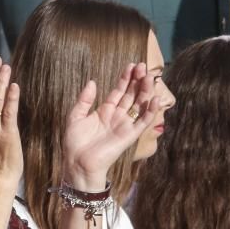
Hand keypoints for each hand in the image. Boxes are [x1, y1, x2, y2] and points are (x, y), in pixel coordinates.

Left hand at [62, 62, 159, 191]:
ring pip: (139, 105)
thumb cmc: (75, 142)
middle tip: (143, 65)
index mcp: (104, 111)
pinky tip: (155, 99)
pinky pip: (143, 122)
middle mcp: (117, 116)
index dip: (125, 78)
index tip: (131, 65)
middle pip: (131, 95)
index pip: (118, 91)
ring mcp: (124, 125)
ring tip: (149, 76)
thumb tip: (92, 81)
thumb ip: (84, 99)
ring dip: (145, 91)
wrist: (78, 163)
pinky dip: (150, 112)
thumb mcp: (75, 116)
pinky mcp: (129, 136)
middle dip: (137, 81)